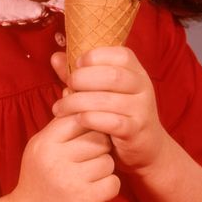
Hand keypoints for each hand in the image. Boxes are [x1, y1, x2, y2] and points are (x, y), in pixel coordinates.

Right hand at [7, 115, 119, 201]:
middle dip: (100, 145)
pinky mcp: (87, 201)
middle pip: (98, 138)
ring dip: (104, 167)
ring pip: (108, 161)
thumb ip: (60, 122)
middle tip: (92, 154)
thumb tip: (74, 88)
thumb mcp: (41, 145)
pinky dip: (108, 186)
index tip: (90, 131)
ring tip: (90, 173)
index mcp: (45, 143)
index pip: (79, 117)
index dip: (90, 122)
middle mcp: (57, 160)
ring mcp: (72, 182)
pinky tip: (95, 188)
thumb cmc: (39, 176)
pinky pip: (113, 183)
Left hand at [51, 47, 167, 173]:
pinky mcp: (136, 131)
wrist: (146, 146)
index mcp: (136, 71)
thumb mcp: (104, 90)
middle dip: (83, 78)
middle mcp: (143, 87)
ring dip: (78, 102)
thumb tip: (55, 57)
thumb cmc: (119, 112)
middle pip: (113, 75)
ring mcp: (142, 109)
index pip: (121, 54)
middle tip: (67, 84)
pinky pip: (112, 122)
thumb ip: (81, 74)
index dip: (95, 56)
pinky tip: (77, 120)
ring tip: (60, 107)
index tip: (76, 65)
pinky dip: (91, 119)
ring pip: (108, 100)